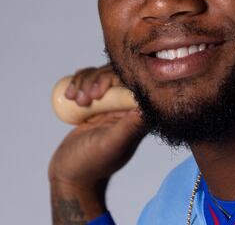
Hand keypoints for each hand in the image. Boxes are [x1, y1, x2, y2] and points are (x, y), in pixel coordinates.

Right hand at [49, 64, 145, 222]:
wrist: (71, 175)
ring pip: (102, 76)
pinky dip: (78, 83)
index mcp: (141, 116)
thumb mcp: (111, 144)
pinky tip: (71, 91)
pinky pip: (90, 83)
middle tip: (84, 101)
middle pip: (117, 74)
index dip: (115, 79)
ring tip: (76, 101)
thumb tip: (147, 107)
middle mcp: (129, 108)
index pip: (136, 82)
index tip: (97, 94)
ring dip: (84, 82)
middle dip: (95, 80)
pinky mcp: (98, 106)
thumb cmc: (93, 163)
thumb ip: (130, 127)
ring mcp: (113, 106)